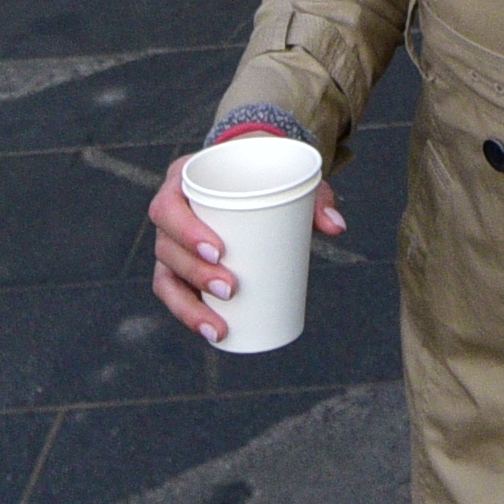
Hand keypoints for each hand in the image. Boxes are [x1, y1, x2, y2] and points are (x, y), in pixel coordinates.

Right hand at [148, 147, 341, 343]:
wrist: (254, 171)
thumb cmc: (266, 173)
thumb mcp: (287, 176)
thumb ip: (312, 196)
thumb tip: (337, 227)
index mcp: (184, 179)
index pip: (169, 205)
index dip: (186, 230)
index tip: (219, 250)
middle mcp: (170, 210)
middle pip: (166, 245)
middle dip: (195, 272)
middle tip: (230, 287)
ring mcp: (172, 240)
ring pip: (166, 275)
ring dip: (189, 305)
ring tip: (220, 326)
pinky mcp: (180, 264)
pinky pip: (173, 292)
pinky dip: (189, 313)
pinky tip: (211, 332)